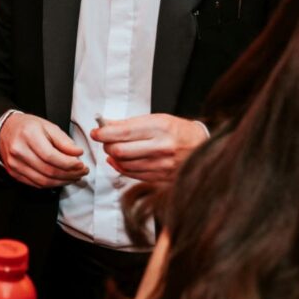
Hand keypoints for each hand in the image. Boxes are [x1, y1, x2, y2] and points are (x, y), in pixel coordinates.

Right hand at [0, 112, 86, 187]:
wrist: (6, 129)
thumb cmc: (27, 127)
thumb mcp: (48, 126)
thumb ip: (64, 141)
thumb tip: (77, 153)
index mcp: (29, 135)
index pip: (51, 156)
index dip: (69, 164)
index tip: (81, 165)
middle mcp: (19, 150)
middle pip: (48, 170)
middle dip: (69, 174)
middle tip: (81, 172)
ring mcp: (15, 163)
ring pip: (43, 181)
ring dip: (62, 182)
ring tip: (73, 177)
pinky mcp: (14, 172)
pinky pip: (36, 184)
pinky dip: (51, 184)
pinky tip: (60, 179)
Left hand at [91, 113, 207, 181]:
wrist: (203, 148)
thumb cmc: (178, 131)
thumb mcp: (156, 119)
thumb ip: (129, 124)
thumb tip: (105, 125)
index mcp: (160, 128)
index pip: (122, 132)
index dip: (103, 133)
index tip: (96, 132)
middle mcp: (161, 148)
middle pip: (120, 150)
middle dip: (107, 145)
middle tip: (105, 140)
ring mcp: (161, 165)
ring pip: (123, 164)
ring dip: (113, 157)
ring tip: (115, 149)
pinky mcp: (161, 178)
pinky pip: (132, 174)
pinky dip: (121, 167)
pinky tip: (120, 160)